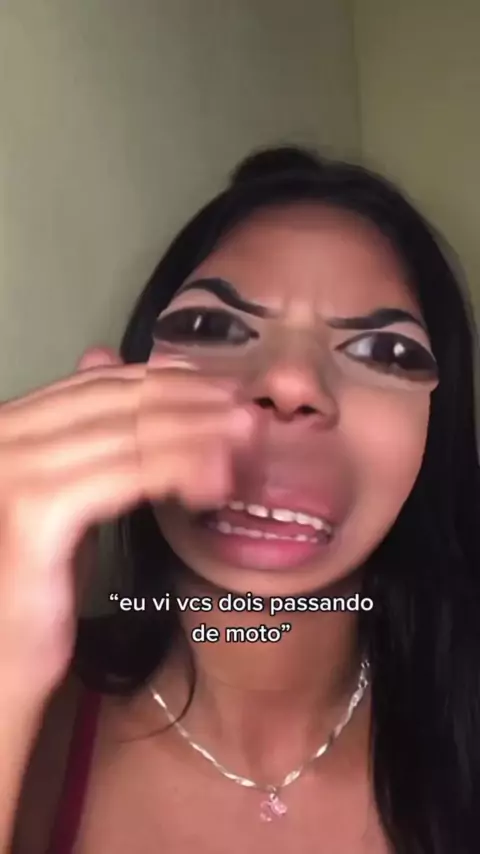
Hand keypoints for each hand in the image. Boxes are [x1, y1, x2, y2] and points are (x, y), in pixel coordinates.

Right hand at [0, 347, 252, 697]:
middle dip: (193, 403)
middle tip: (248, 414)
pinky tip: (216, 481)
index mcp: (9, 424)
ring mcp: (13, 470)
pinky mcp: (34, 512)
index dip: (169, 382)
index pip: (102, 385)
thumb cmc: (35, 584)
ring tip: (247, 441)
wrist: (2, 662)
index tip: (223, 391)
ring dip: (198, 433)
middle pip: (118, 403)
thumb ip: (84, 432)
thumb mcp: (63, 493)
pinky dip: (178, 470)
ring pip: (129, 435)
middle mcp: (2, 435)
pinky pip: (125, 477)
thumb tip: (100, 355)